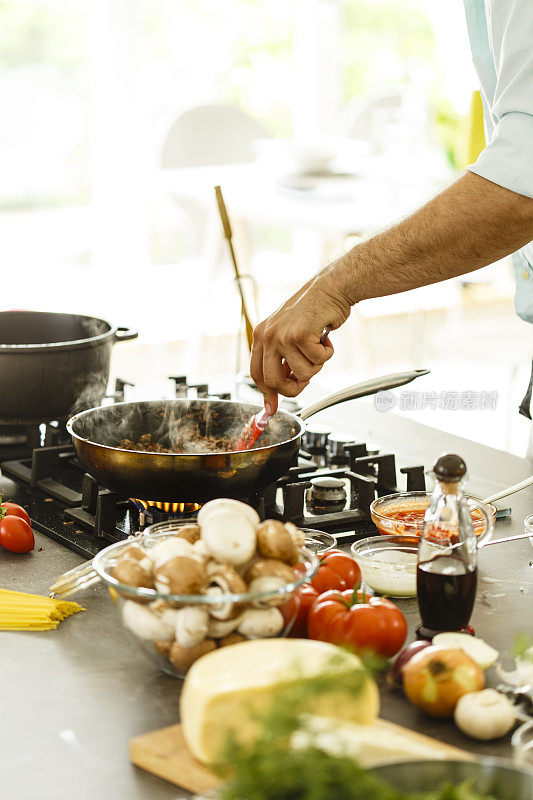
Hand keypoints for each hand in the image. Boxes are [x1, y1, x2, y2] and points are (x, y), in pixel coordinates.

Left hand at [250, 271, 350, 412]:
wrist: (330, 288)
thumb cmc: (313, 313)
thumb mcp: (288, 335)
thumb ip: (280, 362)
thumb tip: (273, 399)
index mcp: (261, 336)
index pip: (257, 374)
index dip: (267, 393)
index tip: (272, 408)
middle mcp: (267, 335)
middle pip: (274, 382)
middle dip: (293, 388)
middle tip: (306, 381)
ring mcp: (282, 335)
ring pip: (301, 374)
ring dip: (316, 365)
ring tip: (319, 346)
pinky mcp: (299, 335)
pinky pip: (317, 360)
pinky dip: (327, 352)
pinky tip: (325, 336)